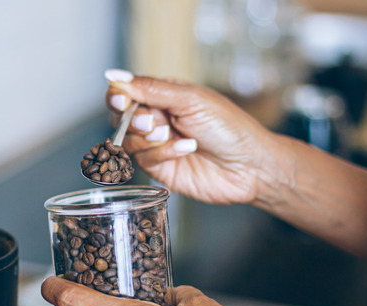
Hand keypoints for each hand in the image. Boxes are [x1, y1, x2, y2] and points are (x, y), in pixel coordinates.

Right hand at [104, 69, 286, 205]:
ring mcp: (157, 145)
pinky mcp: (160, 168)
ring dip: (148, 138)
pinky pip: (143, 160)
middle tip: (152, 122)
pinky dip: (162, 153)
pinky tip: (185, 149)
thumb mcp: (190, 100)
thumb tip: (116, 76)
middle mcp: (157, 119)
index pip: (125, 92)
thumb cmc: (230, 127)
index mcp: (164, 96)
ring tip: (171, 135)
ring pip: (128, 141)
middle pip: (121, 117)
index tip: (121, 100)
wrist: (250, 165)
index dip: (118, 96)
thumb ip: (151, 89)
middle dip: (133, 119)